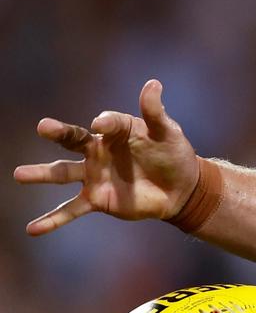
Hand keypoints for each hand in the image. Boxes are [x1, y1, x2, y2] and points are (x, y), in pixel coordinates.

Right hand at [14, 79, 199, 235]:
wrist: (180, 188)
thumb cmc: (173, 154)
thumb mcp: (167, 132)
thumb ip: (155, 112)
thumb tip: (153, 83)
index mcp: (116, 131)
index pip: (107, 123)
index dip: (104, 123)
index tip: (99, 124)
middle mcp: (99, 151)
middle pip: (74, 141)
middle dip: (58, 133)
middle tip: (42, 126)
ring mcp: (95, 175)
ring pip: (63, 173)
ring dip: (41, 174)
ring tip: (18, 174)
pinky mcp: (97, 199)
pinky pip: (71, 209)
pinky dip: (52, 220)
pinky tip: (32, 229)